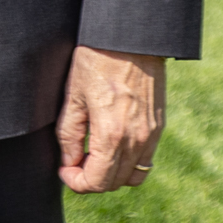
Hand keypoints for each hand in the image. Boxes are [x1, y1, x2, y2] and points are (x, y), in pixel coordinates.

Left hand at [57, 45, 165, 192]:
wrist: (130, 39)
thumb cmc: (96, 62)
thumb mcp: (73, 96)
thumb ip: (69, 134)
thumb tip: (68, 162)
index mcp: (112, 135)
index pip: (98, 181)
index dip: (77, 183)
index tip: (64, 170)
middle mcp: (137, 140)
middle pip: (115, 183)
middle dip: (92, 180)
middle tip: (73, 163)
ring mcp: (152, 135)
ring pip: (134, 176)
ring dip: (112, 174)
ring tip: (91, 155)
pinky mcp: (159, 127)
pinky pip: (146, 159)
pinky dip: (128, 162)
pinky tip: (110, 144)